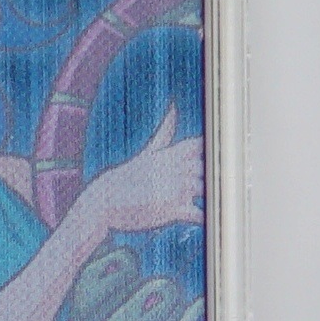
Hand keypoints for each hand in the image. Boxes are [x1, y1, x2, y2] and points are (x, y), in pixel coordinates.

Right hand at [78, 103, 204, 235]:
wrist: (102, 202)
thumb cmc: (123, 178)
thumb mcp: (146, 152)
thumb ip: (165, 131)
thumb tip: (173, 105)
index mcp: (171, 154)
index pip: (203, 146)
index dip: (213, 150)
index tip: (214, 158)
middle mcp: (175, 169)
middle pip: (210, 167)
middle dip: (215, 174)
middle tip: (217, 180)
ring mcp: (174, 189)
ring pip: (207, 188)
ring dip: (212, 194)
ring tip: (212, 198)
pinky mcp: (171, 210)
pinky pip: (198, 213)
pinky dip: (204, 215)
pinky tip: (204, 215)